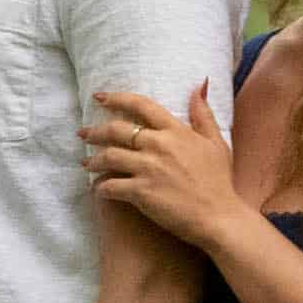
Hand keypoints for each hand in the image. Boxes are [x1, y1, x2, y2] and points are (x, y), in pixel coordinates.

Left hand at [81, 84, 248, 251]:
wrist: (218, 217)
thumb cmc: (219, 181)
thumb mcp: (216, 142)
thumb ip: (203, 114)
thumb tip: (198, 85)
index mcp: (175, 131)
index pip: (140, 105)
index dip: (116, 98)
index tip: (100, 97)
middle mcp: (158, 145)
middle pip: (116, 130)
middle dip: (95, 131)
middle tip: (83, 134)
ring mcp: (148, 168)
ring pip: (108, 157)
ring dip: (92, 160)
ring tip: (86, 164)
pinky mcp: (140, 192)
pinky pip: (109, 186)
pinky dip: (100, 187)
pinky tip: (97, 189)